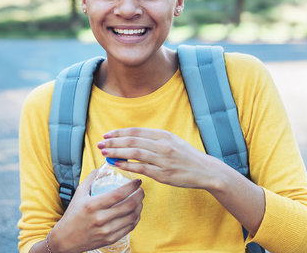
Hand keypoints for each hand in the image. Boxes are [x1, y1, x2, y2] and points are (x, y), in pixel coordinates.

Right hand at [48, 169, 143, 252]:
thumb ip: (90, 179)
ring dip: (139, 207)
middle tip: (141, 190)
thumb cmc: (72, 215)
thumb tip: (100, 168)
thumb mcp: (78, 194)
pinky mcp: (110, 239)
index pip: (118, 194)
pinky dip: (135, 218)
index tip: (138, 181)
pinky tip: (135, 212)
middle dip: (139, 196)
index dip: (131, 187)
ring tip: (139, 200)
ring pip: (131, 217)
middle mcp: (100, 219)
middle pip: (128, 206)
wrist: (66, 239)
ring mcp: (106, 231)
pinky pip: (129, 228)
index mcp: (92, 205)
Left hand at [98, 127, 223, 189]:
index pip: (136, 131)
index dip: (119, 133)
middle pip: (132, 140)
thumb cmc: (185, 156)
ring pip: (135, 153)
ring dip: (117, 152)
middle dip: (114, 142)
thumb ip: (153, 139)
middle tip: (100, 144)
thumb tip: (131, 138)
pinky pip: (141, 168)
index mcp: (163, 135)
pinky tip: (116, 165)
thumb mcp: (171, 141)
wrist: (205, 170)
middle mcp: (163, 145)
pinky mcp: (163, 174)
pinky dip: (127, 165)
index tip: (107, 135)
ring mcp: (163, 160)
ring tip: (104, 153)